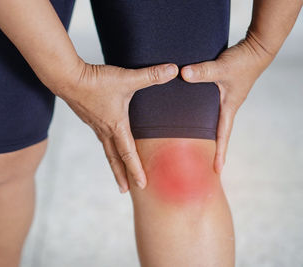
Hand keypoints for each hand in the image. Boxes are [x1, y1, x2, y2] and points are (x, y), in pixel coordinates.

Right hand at [56, 58, 177, 192]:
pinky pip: (100, 137)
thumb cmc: (96, 81)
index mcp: (116, 126)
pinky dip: (106, 146)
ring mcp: (95, 125)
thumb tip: (174, 70)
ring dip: (113, 162)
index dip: (136, 170)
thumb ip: (151, 75)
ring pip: (106, 149)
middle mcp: (105, 130)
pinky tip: (107, 140)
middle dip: (121, 176)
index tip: (142, 185)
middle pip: (114, 159)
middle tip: (125, 191)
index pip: (128, 154)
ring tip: (117, 171)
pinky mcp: (88, 118)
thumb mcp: (127, 78)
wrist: (67, 78)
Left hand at [180, 31, 274, 173]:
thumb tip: (183, 75)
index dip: (220, 153)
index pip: (223, 135)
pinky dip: (199, 112)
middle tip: (200, 162)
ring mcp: (224, 98)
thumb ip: (203, 71)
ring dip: (203, 129)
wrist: (256, 47)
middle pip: (216, 130)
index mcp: (229, 107)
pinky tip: (188, 112)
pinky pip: (208, 105)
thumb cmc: (244, 60)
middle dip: (210, 147)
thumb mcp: (222, 67)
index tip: (217, 170)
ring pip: (210, 118)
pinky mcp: (220, 89)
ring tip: (189, 141)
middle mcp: (227, 106)